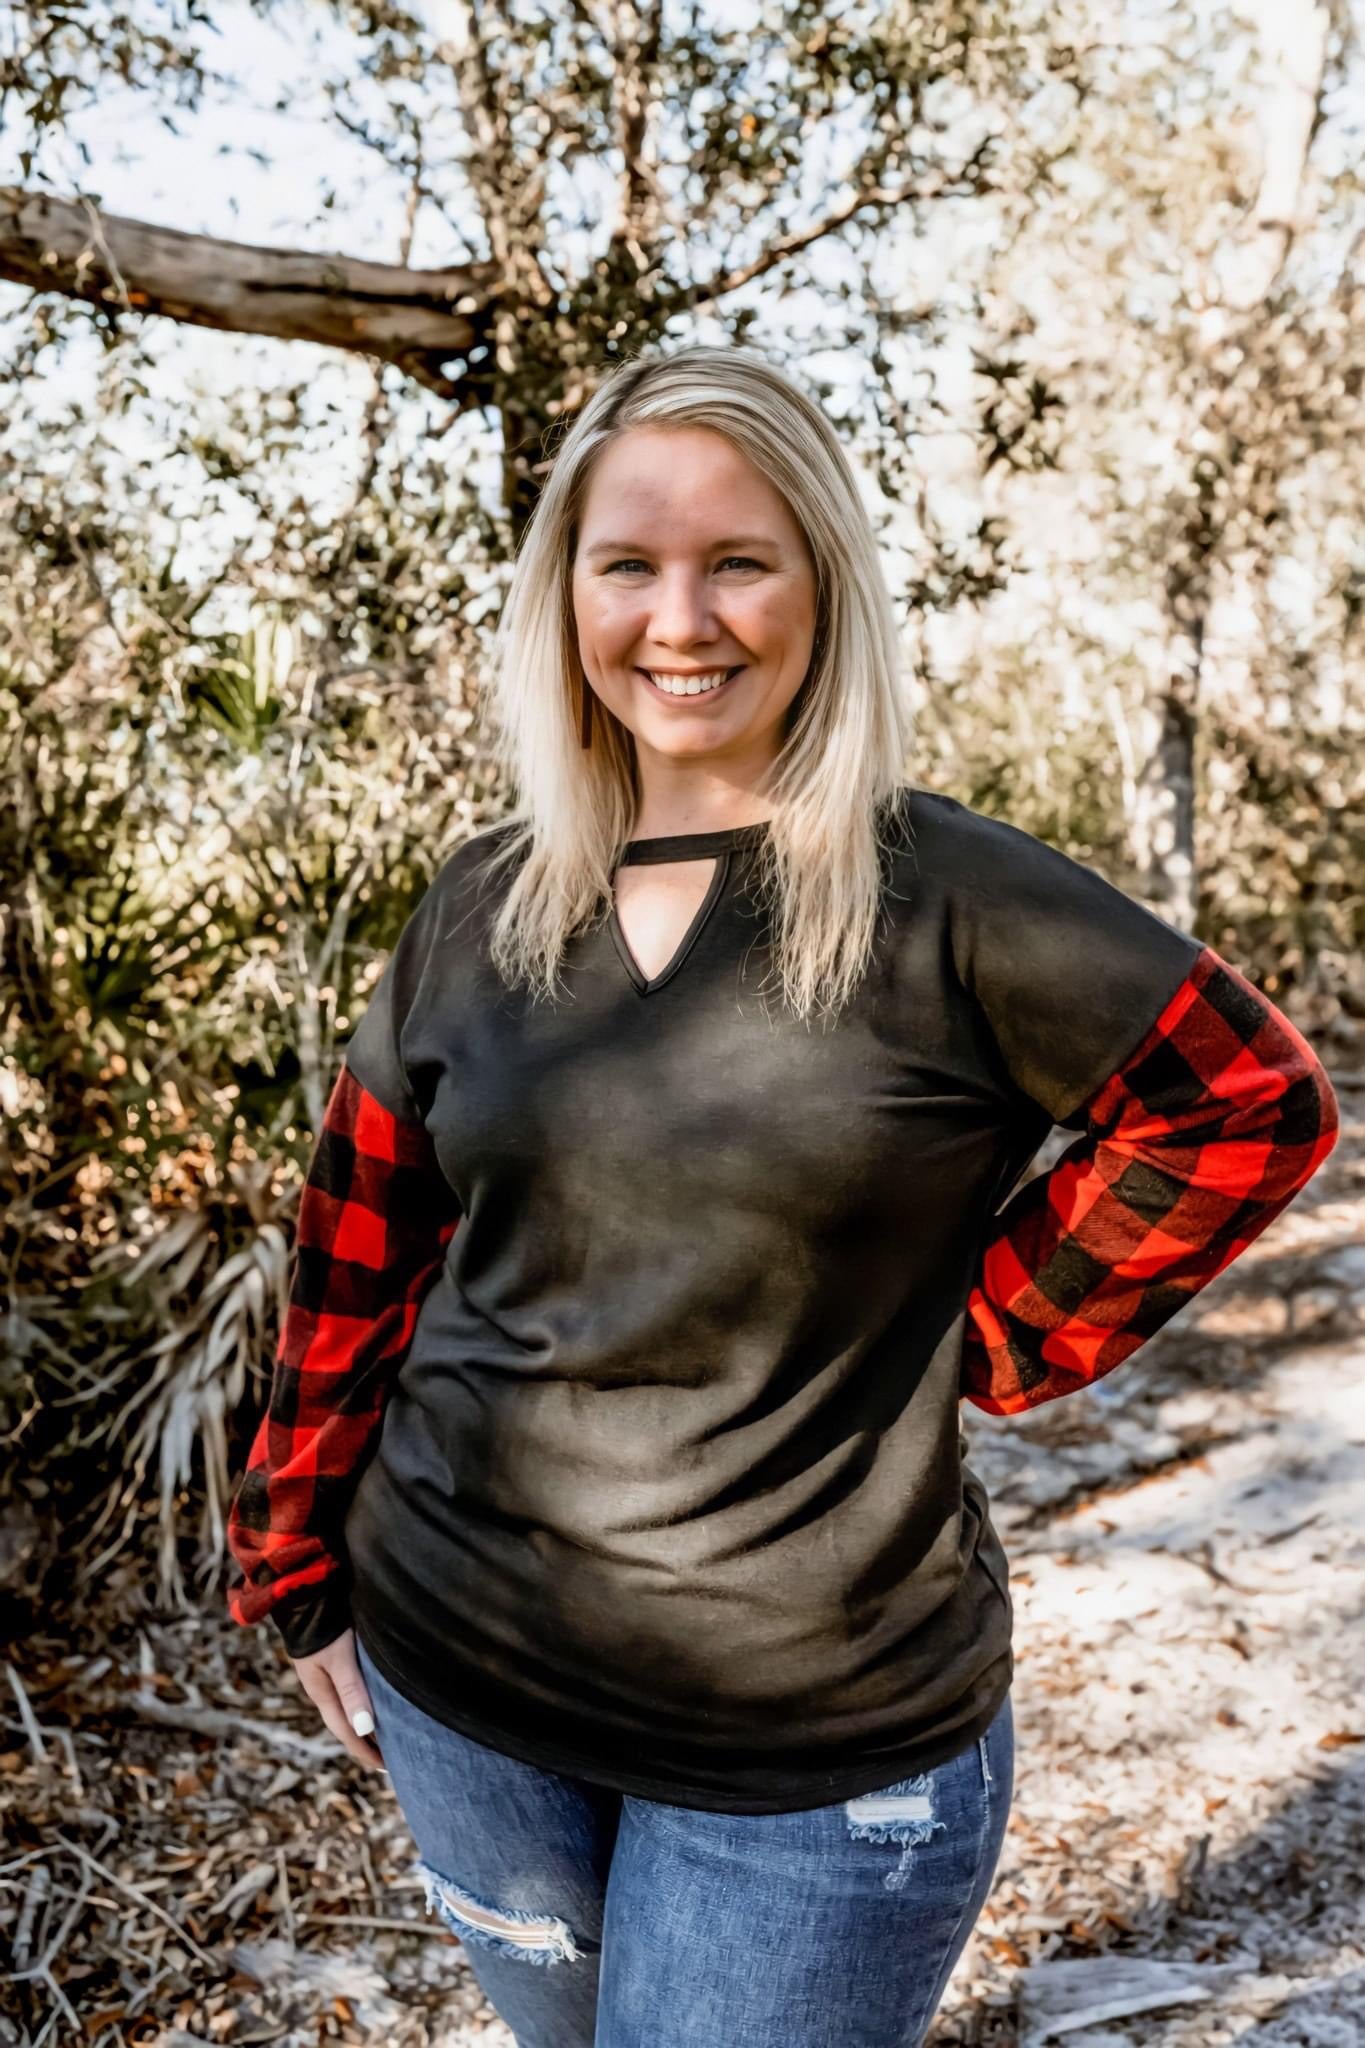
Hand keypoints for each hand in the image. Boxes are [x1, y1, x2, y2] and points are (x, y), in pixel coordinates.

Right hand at [291, 1626, 384, 1770]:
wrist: (305, 1590)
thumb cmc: (325, 1623)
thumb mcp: (339, 1657)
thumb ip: (351, 1690)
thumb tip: (365, 1729)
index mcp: (321, 1692)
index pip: (345, 1731)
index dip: (365, 1751)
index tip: (385, 1767)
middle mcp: (322, 1687)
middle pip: (345, 1723)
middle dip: (365, 1742)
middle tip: (389, 1758)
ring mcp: (324, 1674)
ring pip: (347, 1707)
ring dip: (363, 1724)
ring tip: (384, 1735)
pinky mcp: (331, 1659)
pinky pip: (349, 1691)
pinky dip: (362, 1704)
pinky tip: (373, 1701)